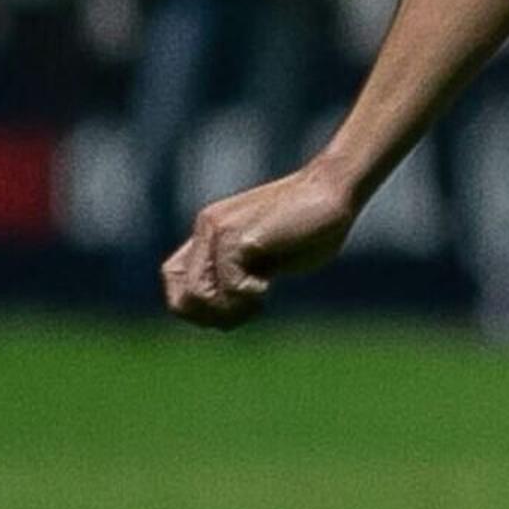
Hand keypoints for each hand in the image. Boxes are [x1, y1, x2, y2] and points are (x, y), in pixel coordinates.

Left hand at [162, 164, 363, 327]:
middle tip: (249, 310)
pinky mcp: (237, 235)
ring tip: (259, 298)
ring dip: (231, 310)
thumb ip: (243, 274)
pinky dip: (249, 295)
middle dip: (213, 317)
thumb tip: (228, 311)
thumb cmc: (312, 226)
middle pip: (181, 297)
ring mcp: (218, 230)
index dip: (198, 307)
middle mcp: (207, 229)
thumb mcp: (268, 256)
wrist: (334, 190)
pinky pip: (229, 284)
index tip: (235, 310)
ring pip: (198, 295)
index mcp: (210, 233)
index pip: (174, 280)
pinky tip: (269, 283)